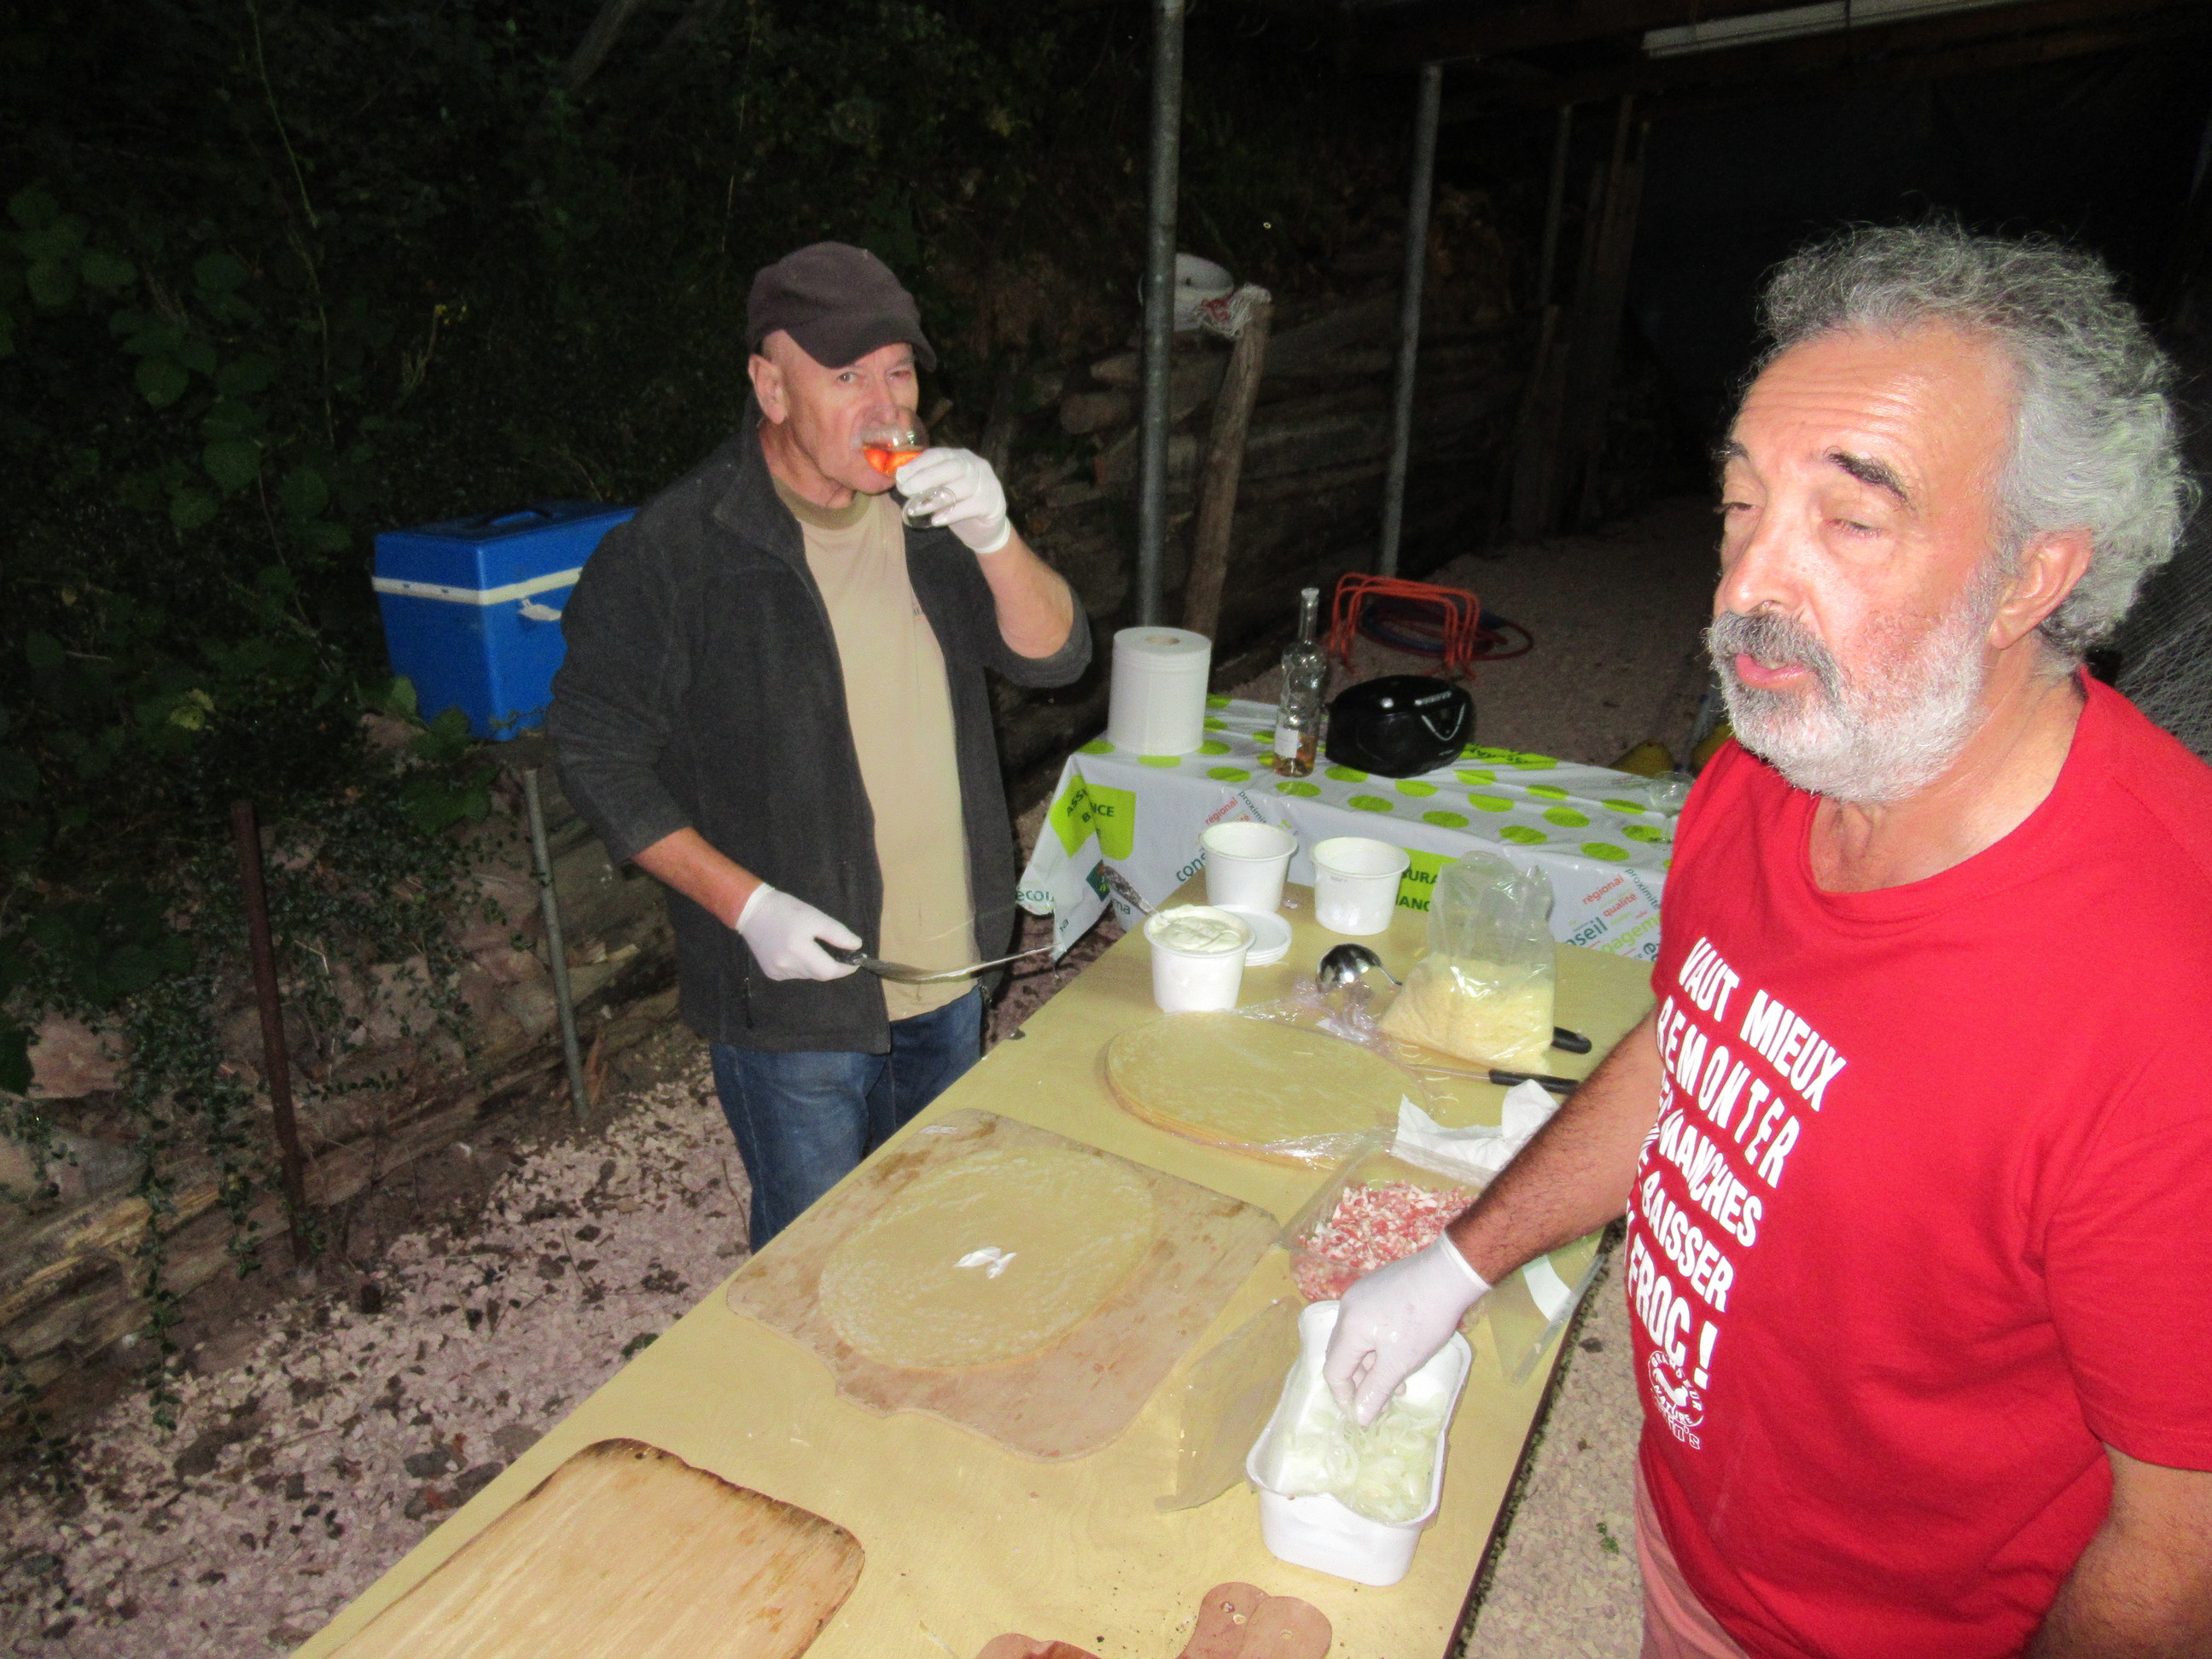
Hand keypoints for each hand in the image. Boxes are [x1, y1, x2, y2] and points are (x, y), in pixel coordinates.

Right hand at [734, 884, 861, 980]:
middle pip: (819, 974)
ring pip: (807, 974)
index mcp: (798, 951)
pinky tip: (795, 950)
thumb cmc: (786, 910)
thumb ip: (837, 934)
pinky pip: (795, 973)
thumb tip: (856, 946)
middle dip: (830, 965)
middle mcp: (787, 966)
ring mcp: (777, 972)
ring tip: (810, 945)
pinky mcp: (771, 973)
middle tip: (836, 951)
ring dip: (815, 965)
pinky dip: (801, 965)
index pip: (829, 971)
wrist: (752, 911)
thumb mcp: (815, 917)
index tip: (855, 962)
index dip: (845, 969)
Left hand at [894, 447, 1011, 553]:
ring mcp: (987, 483)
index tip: (900, 476)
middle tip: (905, 490)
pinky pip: (970, 507)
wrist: (986, 527)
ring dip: (935, 499)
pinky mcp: (992, 502)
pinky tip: (936, 521)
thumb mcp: (941, 489)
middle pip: (951, 467)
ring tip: (917, 509)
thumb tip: (901, 478)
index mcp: (960, 457)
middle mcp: (976, 466)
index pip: (938, 455)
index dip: (918, 464)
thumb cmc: (958, 504)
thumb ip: (925, 483)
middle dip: (926, 478)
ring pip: (961, 487)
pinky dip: (951, 514)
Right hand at [1323, 1235, 1489, 1427]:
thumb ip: (1375, 1390)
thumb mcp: (1400, 1362)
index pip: (1334, 1371)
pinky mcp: (1376, 1286)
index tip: (1362, 1416)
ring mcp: (1361, 1294)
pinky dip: (1378, 1344)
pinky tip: (1399, 1352)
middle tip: (1380, 1401)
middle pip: (1343, 1353)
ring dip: (1372, 1365)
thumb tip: (1358, 1418)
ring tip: (1397, 1382)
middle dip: (1360, 1382)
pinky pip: (1368, 1322)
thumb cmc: (1423, 1321)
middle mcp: (1348, 1308)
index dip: (1345, 1397)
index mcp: (1349, 1328)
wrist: (1447, 1274)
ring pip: (1357, 1338)